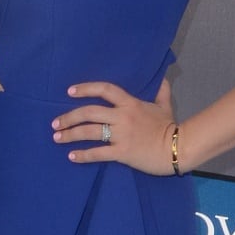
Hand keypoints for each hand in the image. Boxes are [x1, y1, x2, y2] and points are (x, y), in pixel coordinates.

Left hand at [52, 78, 176, 173]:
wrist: (178, 148)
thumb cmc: (170, 127)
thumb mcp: (165, 106)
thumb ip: (161, 91)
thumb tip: (163, 79)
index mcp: (130, 103)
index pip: (105, 89)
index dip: (86, 88)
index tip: (70, 92)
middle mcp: (122, 117)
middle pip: (89, 112)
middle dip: (69, 117)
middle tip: (55, 123)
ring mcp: (121, 135)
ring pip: (89, 131)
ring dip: (70, 134)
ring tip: (57, 137)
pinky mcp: (122, 152)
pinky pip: (98, 153)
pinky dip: (83, 155)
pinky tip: (72, 156)